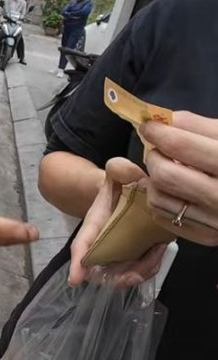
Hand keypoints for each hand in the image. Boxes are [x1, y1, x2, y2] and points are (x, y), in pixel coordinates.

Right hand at [69, 157, 166, 286]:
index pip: (82, 245)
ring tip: (156, 251)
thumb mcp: (118, 173)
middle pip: (102, 271)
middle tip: (136, 273)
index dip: (77, 263)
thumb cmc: (120, 185)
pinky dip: (150, 267)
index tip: (75, 280)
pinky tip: (159, 250)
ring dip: (140, 271)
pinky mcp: (133, 257)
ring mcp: (117, 253)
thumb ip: (119, 168)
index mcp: (94, 224)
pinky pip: (139, 271)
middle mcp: (101, 243)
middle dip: (119, 277)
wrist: (128, 193)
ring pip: (123, 275)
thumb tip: (121, 169)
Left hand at [142, 111, 217, 245]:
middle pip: (165, 175)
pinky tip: (173, 189)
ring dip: (154, 179)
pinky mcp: (207, 237)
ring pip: (158, 198)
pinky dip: (161, 199)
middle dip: (154, 156)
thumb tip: (165, 121)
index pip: (181, 146)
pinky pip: (164, 217)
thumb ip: (200, 127)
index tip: (148, 125)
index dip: (158, 132)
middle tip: (157, 148)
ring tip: (166, 167)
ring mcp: (216, 223)